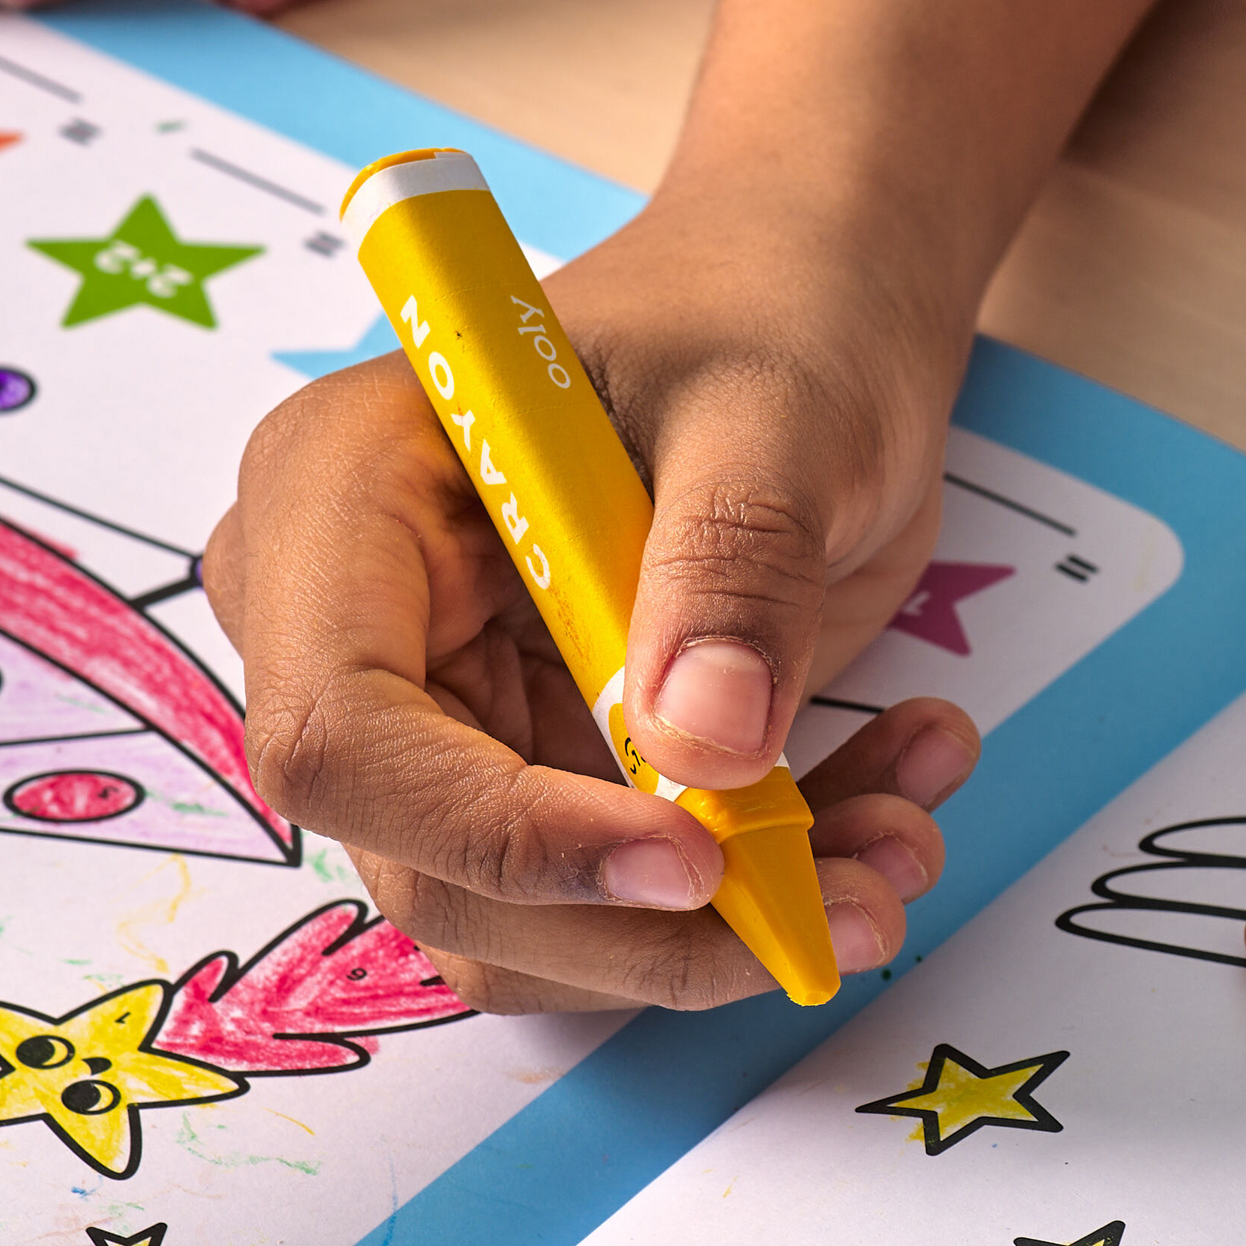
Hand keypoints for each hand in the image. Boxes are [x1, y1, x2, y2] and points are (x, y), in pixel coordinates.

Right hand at [204, 196, 976, 1013]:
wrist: (816, 314)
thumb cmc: (769, 311)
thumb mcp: (777, 409)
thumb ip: (734, 560)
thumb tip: (704, 749)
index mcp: (342, 496)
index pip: (343, 732)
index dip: (503, 834)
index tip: (692, 861)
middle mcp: (354, 630)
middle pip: (438, 870)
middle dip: (653, 926)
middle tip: (864, 897)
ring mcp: (442, 722)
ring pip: (541, 929)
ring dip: (729, 934)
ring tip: (904, 836)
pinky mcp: (542, 784)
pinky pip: (625, 908)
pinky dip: (765, 896)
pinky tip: (889, 801)